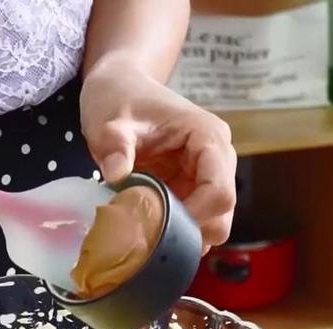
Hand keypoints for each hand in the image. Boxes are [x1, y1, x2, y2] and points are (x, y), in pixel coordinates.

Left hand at [80, 58, 236, 251]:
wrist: (120, 88)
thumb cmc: (119, 99)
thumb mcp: (109, 121)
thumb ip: (115, 146)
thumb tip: (117, 175)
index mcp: (209, 138)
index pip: (219, 191)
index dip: (194, 217)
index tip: (157, 227)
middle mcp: (218, 159)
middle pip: (223, 213)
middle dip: (190, 231)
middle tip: (150, 237)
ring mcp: (207, 176)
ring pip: (212, 223)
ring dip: (182, 235)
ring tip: (146, 233)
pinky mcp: (192, 189)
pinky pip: (194, 221)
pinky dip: (175, 232)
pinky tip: (147, 230)